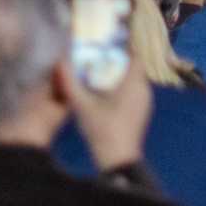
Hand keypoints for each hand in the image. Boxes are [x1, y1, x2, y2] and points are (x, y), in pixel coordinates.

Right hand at [64, 55, 152, 172]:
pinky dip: (122, 89)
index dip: (122, 48)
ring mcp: (145, 102)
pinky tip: (106, 95)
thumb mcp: (82, 105)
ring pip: (134, 81)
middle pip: (133, 67)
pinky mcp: (142, 112)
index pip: (135, 55)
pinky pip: (134, 92)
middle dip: (116, 61)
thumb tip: (60, 61)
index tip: (105, 45)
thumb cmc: (102, 129)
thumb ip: (71, 83)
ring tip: (98, 74)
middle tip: (97, 58)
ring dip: (119, 76)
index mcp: (134, 83)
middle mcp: (144, 89)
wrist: (118, 159)